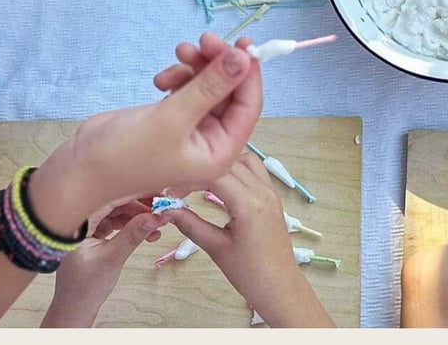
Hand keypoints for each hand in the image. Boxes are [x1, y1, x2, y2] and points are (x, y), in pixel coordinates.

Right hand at [27, 38, 262, 234]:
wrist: (79, 169)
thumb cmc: (125, 154)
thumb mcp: (172, 118)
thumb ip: (210, 87)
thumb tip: (244, 59)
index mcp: (221, 151)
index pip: (249, 106)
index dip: (248, 73)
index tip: (242, 42)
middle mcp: (212, 141)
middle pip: (230, 91)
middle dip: (218, 64)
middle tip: (203, 39)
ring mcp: (192, 128)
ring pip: (209, 85)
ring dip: (196, 66)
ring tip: (178, 53)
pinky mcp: (173, 116)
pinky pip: (189, 88)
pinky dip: (179, 76)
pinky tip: (160, 80)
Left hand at [41, 197, 166, 327]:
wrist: (75, 308)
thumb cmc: (84, 288)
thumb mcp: (112, 258)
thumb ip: (133, 235)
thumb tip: (155, 216)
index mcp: (77, 222)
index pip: (109, 198)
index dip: (135, 193)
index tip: (157, 193)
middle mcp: (80, 220)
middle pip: (114, 202)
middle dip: (140, 205)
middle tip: (161, 208)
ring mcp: (87, 226)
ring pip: (117, 211)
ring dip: (138, 216)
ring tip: (157, 225)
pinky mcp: (94, 233)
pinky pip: (116, 221)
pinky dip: (131, 225)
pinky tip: (147, 232)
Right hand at [164, 153, 333, 327]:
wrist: (279, 286)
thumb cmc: (250, 273)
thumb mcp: (216, 248)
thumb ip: (191, 225)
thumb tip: (168, 209)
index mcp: (249, 204)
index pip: (215, 174)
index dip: (190, 178)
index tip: (172, 190)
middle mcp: (263, 191)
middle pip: (229, 163)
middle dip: (203, 170)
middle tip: (182, 187)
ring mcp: (271, 192)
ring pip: (245, 160)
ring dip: (222, 165)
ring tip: (201, 182)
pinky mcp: (273, 197)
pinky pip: (255, 171)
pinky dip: (237, 170)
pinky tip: (221, 185)